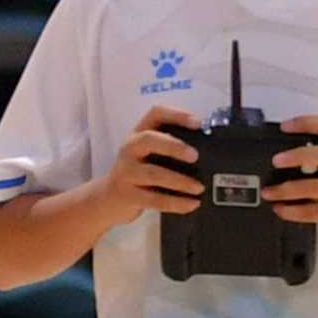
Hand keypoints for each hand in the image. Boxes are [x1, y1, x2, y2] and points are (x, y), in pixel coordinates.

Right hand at [94, 105, 215, 225]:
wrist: (108, 199)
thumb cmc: (138, 172)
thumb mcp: (148, 153)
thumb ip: (170, 147)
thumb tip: (209, 151)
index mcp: (139, 133)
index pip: (156, 113)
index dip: (177, 115)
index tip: (198, 123)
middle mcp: (130, 148)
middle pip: (149, 140)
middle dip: (174, 146)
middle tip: (195, 155)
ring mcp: (126, 172)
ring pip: (153, 173)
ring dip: (179, 180)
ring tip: (199, 187)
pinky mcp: (127, 195)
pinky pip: (154, 200)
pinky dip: (175, 203)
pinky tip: (191, 204)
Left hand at [264, 117, 317, 253]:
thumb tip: (281, 158)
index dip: (306, 123)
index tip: (284, 126)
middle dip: (297, 156)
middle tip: (275, 160)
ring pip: (313, 186)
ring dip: (286, 190)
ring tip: (268, 192)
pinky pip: (312, 212)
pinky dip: (292, 211)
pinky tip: (280, 210)